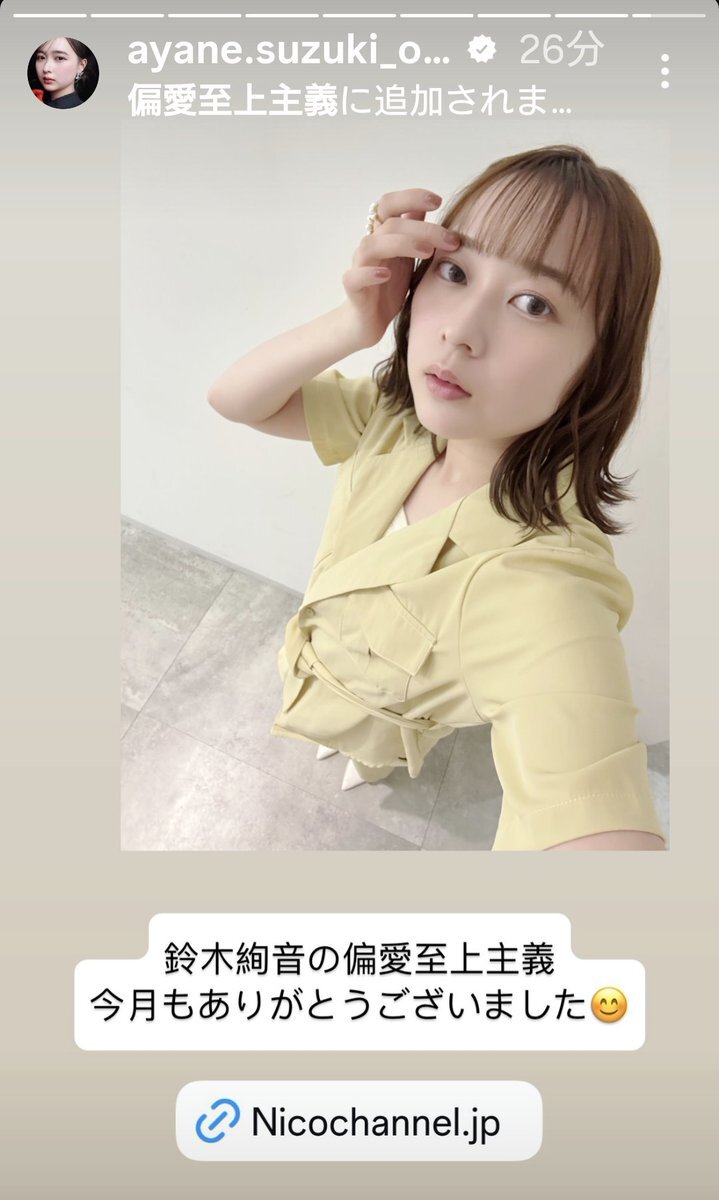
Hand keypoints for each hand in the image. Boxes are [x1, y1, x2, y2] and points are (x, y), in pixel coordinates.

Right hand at [339, 189, 460, 348]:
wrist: (369, 321)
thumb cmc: (391, 286)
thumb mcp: (410, 255)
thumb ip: (418, 231)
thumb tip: (432, 205)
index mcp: (385, 234)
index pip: (390, 204)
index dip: (411, 197)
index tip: (438, 201)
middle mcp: (371, 245)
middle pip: (390, 224)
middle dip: (424, 228)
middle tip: (451, 240)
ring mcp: (360, 265)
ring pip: (371, 245)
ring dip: (400, 244)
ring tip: (426, 252)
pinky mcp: (354, 289)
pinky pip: (354, 277)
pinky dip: (369, 274)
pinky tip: (386, 276)